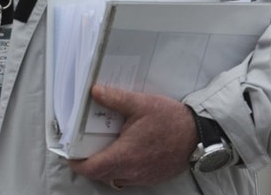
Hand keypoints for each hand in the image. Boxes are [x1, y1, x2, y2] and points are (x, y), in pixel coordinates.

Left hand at [67, 85, 196, 188]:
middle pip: (102, 175)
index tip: (70, 156)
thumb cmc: (171, 120)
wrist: (200, 134)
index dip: (78, 164)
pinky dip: (121, 169)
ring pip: (116, 178)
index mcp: (125, 155)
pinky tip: (124, 153)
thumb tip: (94, 91)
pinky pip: (130, 178)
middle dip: (89, 165)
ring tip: (101, 149)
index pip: (93, 168)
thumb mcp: (140, 104)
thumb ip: (115, 98)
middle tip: (83, 150)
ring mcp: (145, 176)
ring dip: (106, 168)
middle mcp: (133, 171)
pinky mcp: (154, 176)